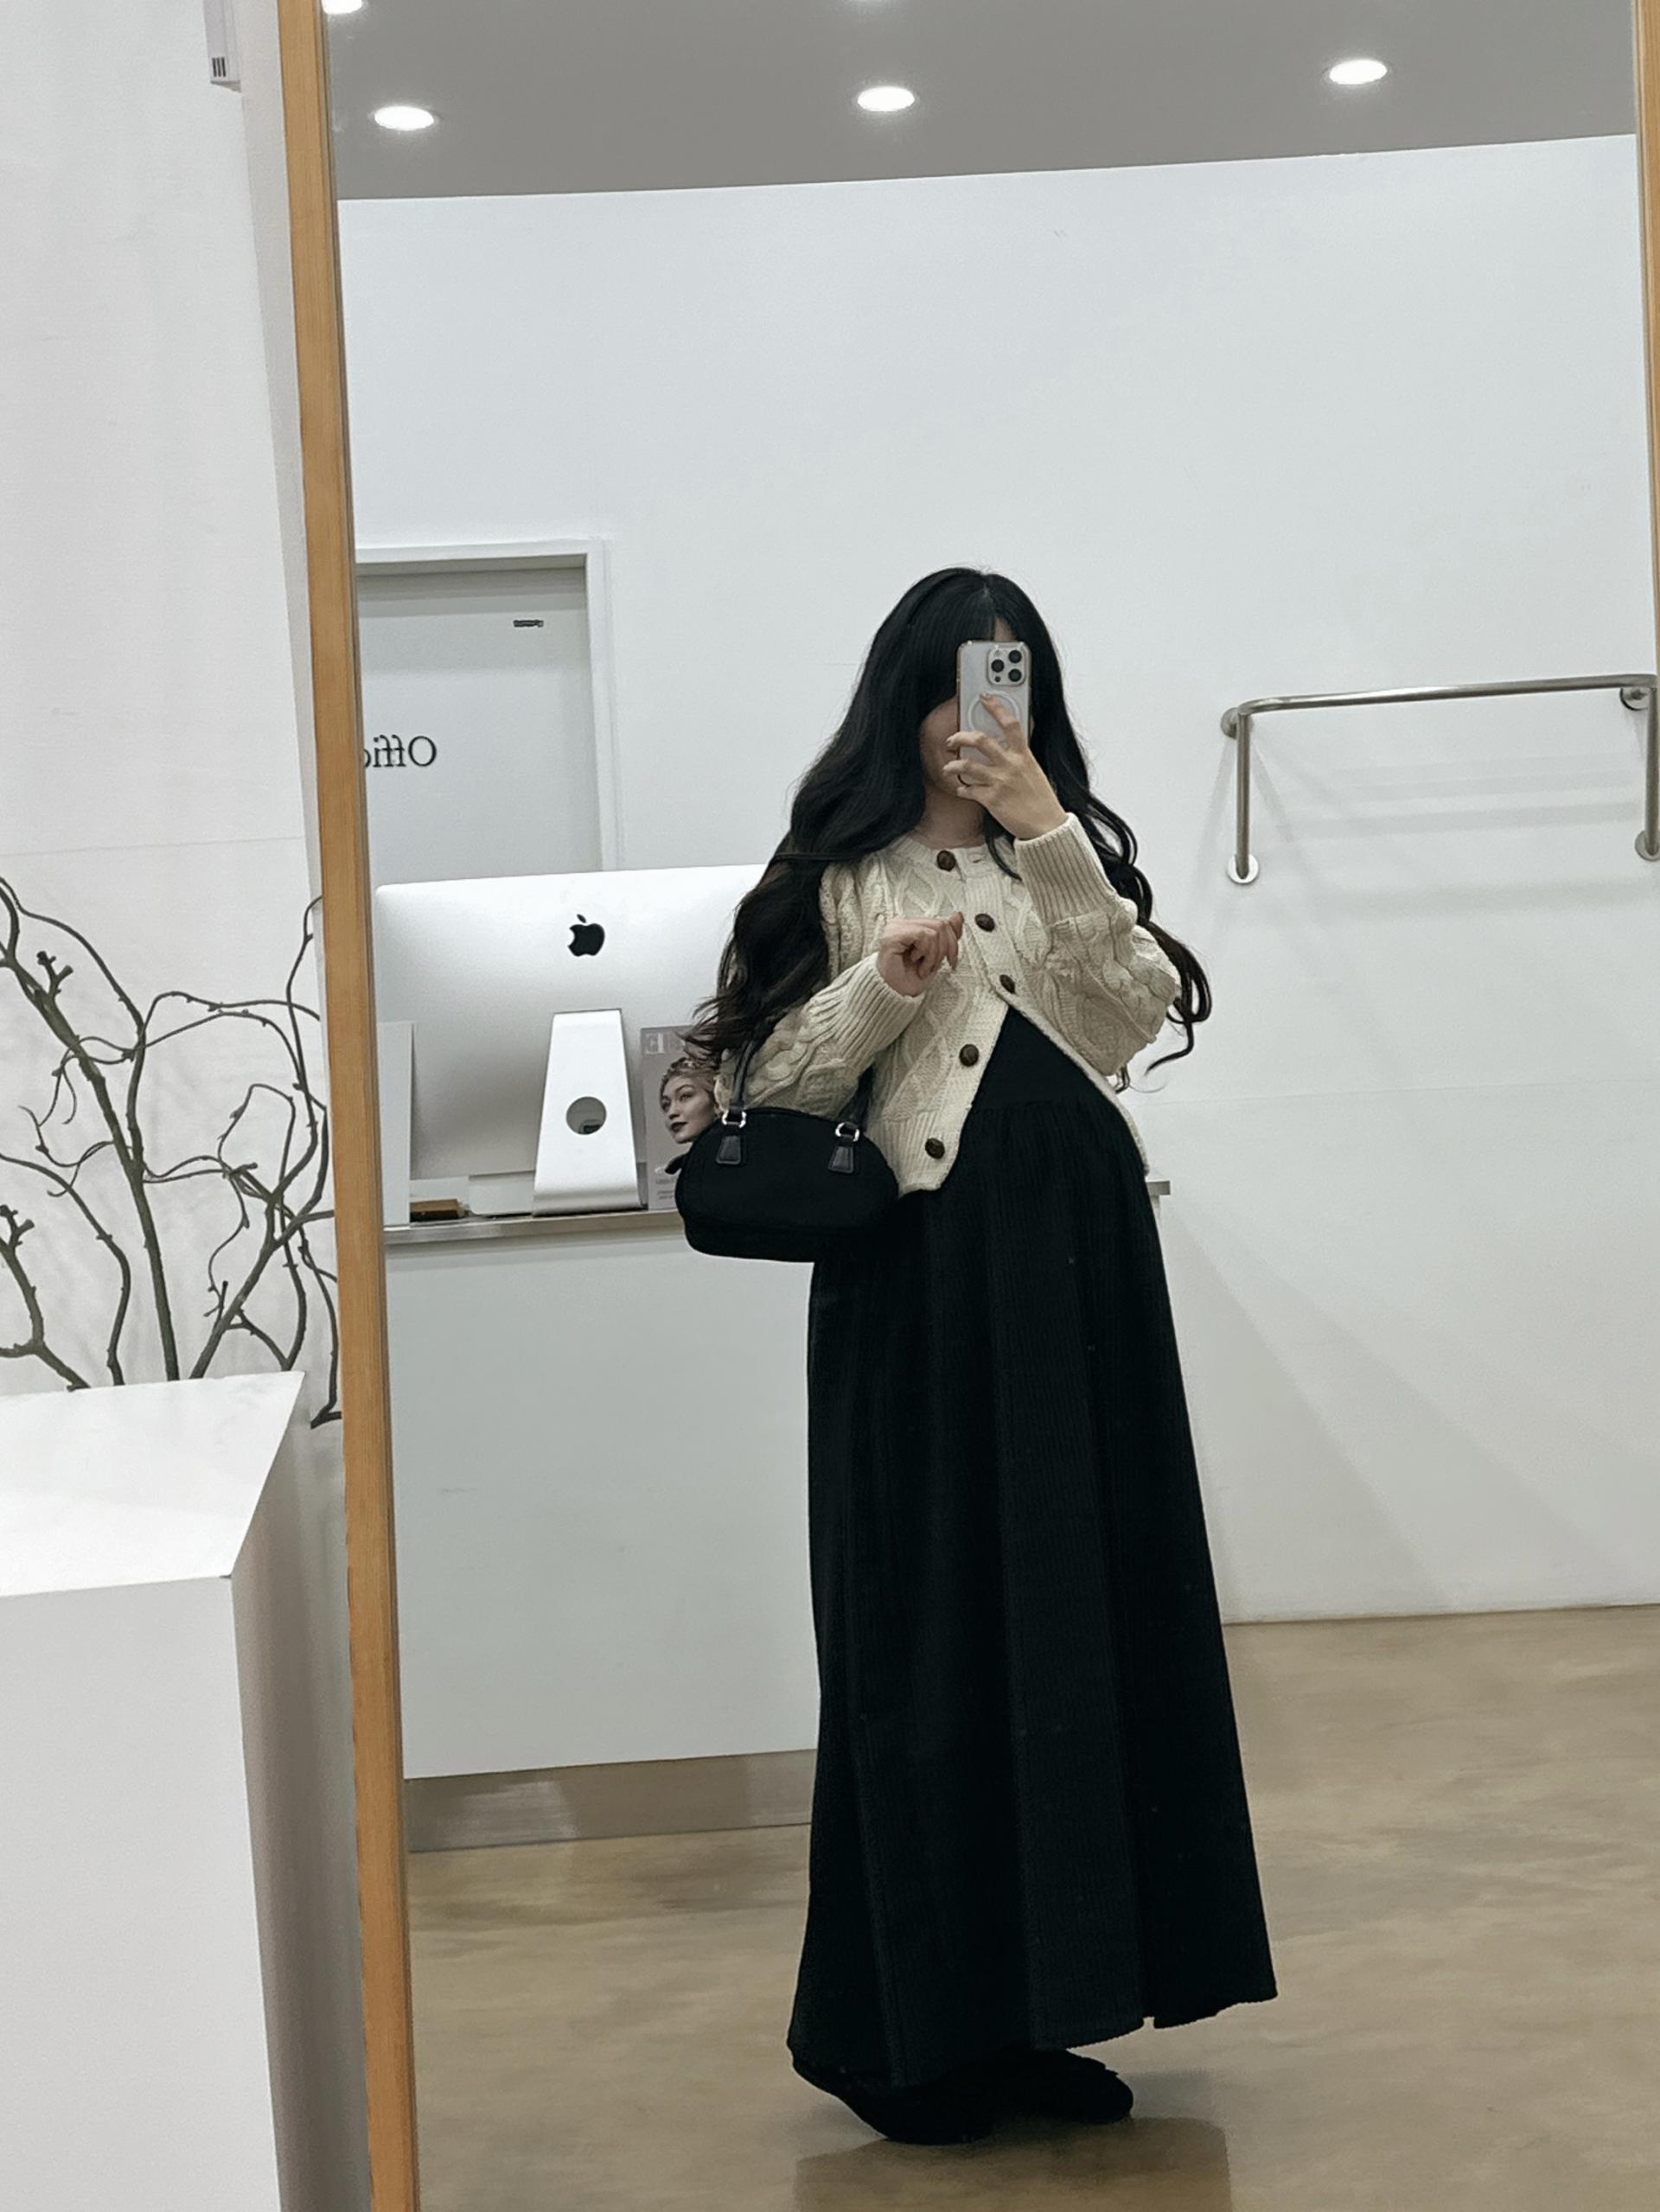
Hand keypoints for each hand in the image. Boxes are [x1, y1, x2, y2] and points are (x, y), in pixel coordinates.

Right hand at [877, 911, 963, 996]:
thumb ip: (947, 935)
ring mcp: (896, 927)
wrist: (894, 993)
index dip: (953, 941)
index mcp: (912, 925)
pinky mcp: (893, 935)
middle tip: (935, 965)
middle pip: (941, 925)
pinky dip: (925, 952)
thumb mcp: (936, 955)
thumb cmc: (909, 977)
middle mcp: (903, 923)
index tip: (952, 960)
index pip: (942, 922)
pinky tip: (915, 960)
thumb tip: (957, 916)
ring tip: (923, 966)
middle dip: (945, 950)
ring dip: (933, 955)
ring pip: (934, 931)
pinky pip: (923, 935)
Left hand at [944, 694, 1067, 841]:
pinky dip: (961, 790)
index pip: (1010, 724)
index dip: (996, 707)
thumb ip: (1018, 760)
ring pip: (967, 765)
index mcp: (1024, 756)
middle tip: (951, 740)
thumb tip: (1004, 751)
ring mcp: (1000, 781)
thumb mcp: (1034, 772)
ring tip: (948, 768)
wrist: (1046, 826)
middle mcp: (1011, 765)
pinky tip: (961, 790)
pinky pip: (968, 790)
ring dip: (953, 766)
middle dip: (960, 737)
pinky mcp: (991, 799)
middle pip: (980, 740)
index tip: (985, 698)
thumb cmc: (1042, 801)